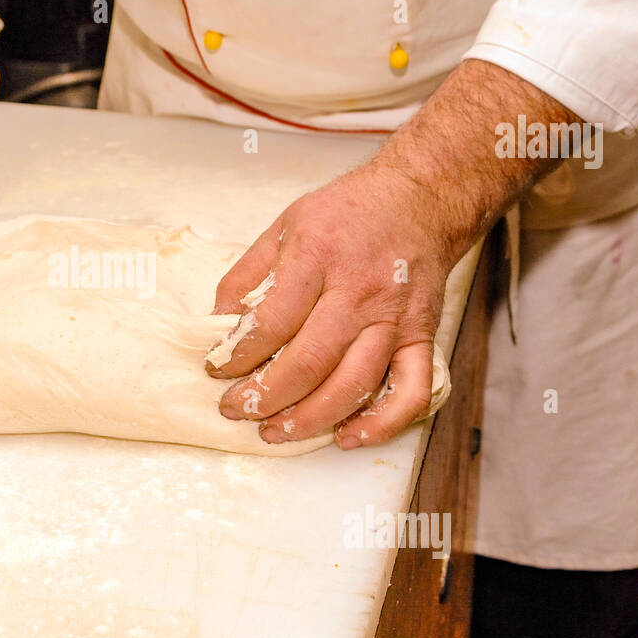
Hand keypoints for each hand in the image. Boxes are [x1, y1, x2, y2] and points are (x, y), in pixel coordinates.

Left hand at [207, 58, 577, 447]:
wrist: (418, 199)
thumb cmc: (345, 214)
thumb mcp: (284, 226)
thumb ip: (246, 274)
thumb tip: (218, 325)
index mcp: (318, 256)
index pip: (271, 320)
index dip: (237, 355)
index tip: (216, 370)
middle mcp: (359, 290)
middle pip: (309, 361)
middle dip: (265, 396)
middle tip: (235, 410)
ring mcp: (395, 319)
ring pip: (353, 384)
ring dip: (309, 419)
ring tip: (273, 432)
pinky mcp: (422, 337)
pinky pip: (410, 393)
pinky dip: (381, 424)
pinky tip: (346, 437)